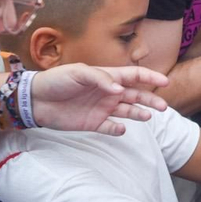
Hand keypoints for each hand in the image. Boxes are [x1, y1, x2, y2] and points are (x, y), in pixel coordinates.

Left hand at [26, 64, 168, 134]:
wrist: (36, 100)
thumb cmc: (57, 81)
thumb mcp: (78, 72)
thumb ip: (101, 79)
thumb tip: (120, 90)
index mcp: (108, 77)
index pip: (134, 75)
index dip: (150, 77)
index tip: (164, 82)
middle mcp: (108, 92)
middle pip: (136, 95)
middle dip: (151, 99)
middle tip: (163, 107)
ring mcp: (102, 108)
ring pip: (128, 111)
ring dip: (139, 113)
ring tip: (148, 116)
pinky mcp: (93, 123)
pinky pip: (110, 127)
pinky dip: (117, 129)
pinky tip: (121, 129)